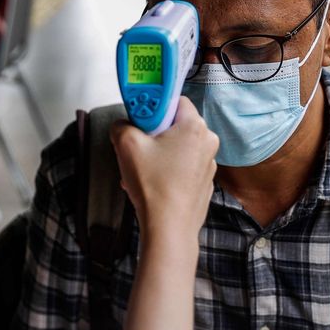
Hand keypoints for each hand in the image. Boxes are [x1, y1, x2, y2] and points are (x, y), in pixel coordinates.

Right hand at [111, 98, 217, 246]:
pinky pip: (182, 166)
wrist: (169, 228)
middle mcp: (208, 142)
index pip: (175, 100)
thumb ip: (121, 124)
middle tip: (137, 146)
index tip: (140, 118)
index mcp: (195, 126)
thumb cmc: (154, 186)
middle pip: (175, 125)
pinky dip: (167, 170)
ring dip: (158, 154)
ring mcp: (208, 164)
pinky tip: (153, 184)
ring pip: (177, 147)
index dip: (154, 107)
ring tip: (142, 170)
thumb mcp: (126, 144)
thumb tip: (122, 124)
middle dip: (153, 133)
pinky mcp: (203, 182)